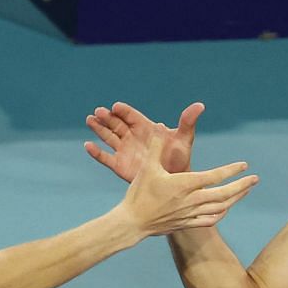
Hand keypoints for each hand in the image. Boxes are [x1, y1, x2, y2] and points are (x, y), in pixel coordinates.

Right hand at [85, 101, 201, 181]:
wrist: (173, 182)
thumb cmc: (180, 158)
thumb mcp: (184, 140)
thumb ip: (187, 122)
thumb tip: (200, 105)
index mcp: (145, 128)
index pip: (131, 116)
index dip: (123, 111)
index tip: (116, 107)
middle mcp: (132, 137)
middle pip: (116, 124)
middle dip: (107, 118)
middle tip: (98, 112)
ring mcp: (124, 150)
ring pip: (108, 137)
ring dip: (98, 129)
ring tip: (90, 120)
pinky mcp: (119, 165)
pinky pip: (105, 157)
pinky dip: (96, 152)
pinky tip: (88, 146)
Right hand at [118, 150, 257, 236]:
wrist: (132, 223)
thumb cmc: (139, 194)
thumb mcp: (147, 168)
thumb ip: (157, 147)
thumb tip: (163, 127)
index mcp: (184, 185)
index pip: (214, 177)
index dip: (231, 171)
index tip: (244, 165)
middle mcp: (191, 200)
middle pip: (224, 194)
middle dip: (242, 186)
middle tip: (255, 179)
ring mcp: (190, 214)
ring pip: (220, 208)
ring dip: (236, 199)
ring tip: (246, 190)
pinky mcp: (186, 224)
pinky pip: (210, 220)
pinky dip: (221, 213)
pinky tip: (226, 207)